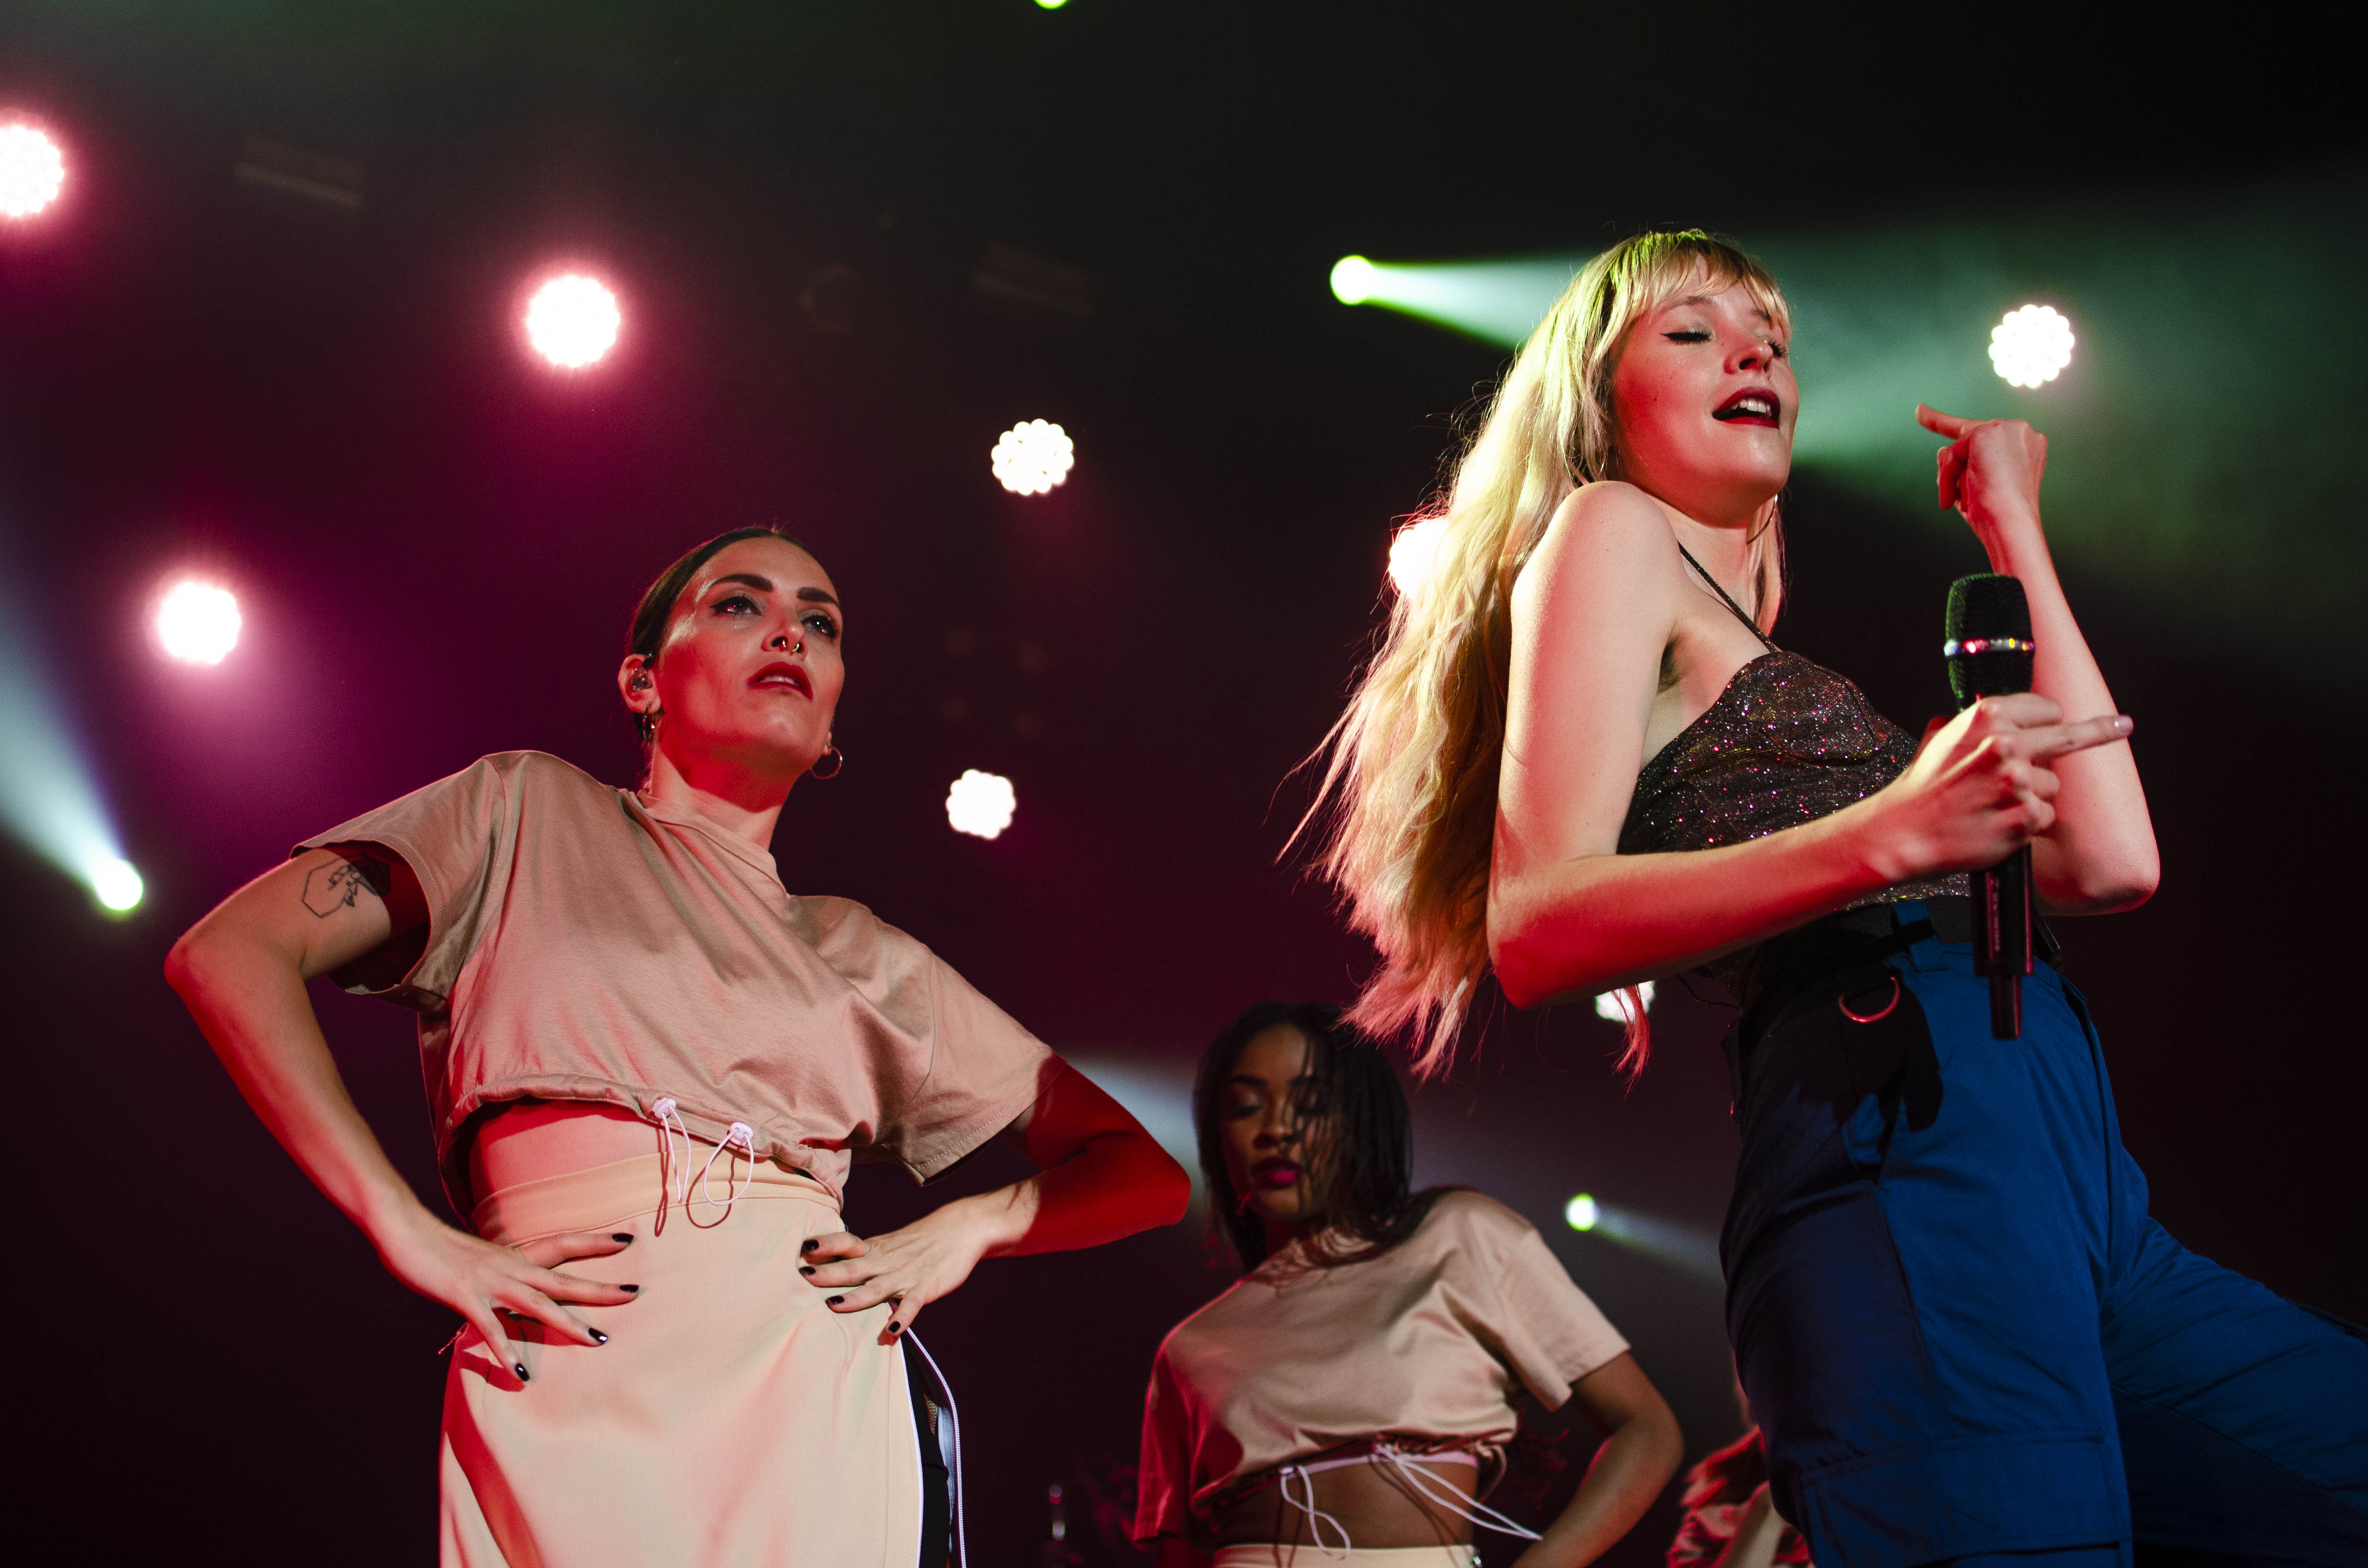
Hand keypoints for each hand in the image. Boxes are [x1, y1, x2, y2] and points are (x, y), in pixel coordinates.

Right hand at [374, 1203, 637, 1380]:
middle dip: (599, 1289)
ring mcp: (490, 1282)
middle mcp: (509, 1266)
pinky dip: (506, 1350)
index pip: (563, 1244)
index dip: (594, 1243)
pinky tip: (521, 1373)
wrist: (405, 1231)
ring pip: (538, 1303)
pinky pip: (490, 1328)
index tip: (628, 1240)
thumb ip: (499, 1274)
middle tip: (634, 1294)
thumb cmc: (438, 1248)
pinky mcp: (465, 1297)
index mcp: (513, 1255)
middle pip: (563, 1278)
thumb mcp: (478, 1259)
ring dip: (568, 1323)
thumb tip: (513, 1288)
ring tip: (597, 1341)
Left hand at [799, 1201, 996, 1343]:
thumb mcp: (889, 1244)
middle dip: (828, 1274)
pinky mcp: (924, 1288)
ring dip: (855, 1297)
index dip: (826, 1245)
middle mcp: (885, 1261)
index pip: (845, 1242)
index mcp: (875, 1248)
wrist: (962, 1228)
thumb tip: (831, 1267)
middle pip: (852, 1267)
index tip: (803, 1249)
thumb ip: (864, 1257)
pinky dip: (902, 1316)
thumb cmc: (921, 1239)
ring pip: (876, 1288)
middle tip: (804, 1276)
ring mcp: (904, 1275)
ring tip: (834, 1304)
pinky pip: (911, 1305)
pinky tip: (891, 1330)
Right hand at [1872, 693, 2131, 880]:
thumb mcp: (1939, 739)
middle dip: (2099, 731)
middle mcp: (2006, 744)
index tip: (2066, 718)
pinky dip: (2027, 824)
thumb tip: (1996, 714)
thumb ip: (1973, 724)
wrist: (1902, 833)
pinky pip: (2045, 817)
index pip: (2045, 707)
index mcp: (1986, 717)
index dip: (2047, 719)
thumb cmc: (1920, 790)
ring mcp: (2017, 782)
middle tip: (2123, 726)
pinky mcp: (2024, 817)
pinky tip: (1999, 824)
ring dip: (2033, 796)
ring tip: (1996, 806)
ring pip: (2053, 785)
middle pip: (2069, 736)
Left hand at [1917, 404, 2047, 545]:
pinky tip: (1956, 498)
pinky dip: (1949, 477)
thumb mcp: (1979, 489)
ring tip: (1957, 503)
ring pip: (1960, 447)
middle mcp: (2022, 433)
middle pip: (1971, 436)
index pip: (1991, 434)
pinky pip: (1954, 452)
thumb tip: (1942, 451)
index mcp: (2028, 448)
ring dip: (1952, 477)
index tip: (1928, 411)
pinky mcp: (1987, 432)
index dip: (1964, 424)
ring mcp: (2007, 429)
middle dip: (1944, 438)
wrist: (2011, 522)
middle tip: (1920, 412)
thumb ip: (1964, 468)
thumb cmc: (1997, 516)